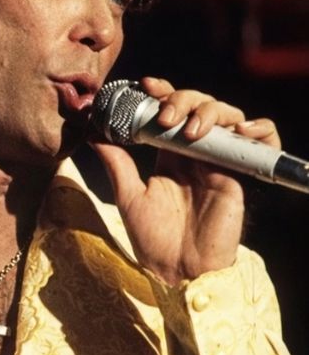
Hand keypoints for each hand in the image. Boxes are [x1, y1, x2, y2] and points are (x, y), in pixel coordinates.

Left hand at [91, 76, 280, 284]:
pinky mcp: (239, 174)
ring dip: (210, 111)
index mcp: (168, 153)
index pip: (169, 110)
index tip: (145, 85)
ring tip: (189, 129)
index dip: (162, 92)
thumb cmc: (153, 237)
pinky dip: (258, 128)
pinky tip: (241, 130)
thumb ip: (116, 163)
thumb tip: (93, 133)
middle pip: (198, 104)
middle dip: (181, 99)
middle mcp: (194, 152)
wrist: (177, 268)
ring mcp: (218, 161)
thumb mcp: (129, 195)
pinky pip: (261, 141)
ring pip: (227, 115)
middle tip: (164, 117)